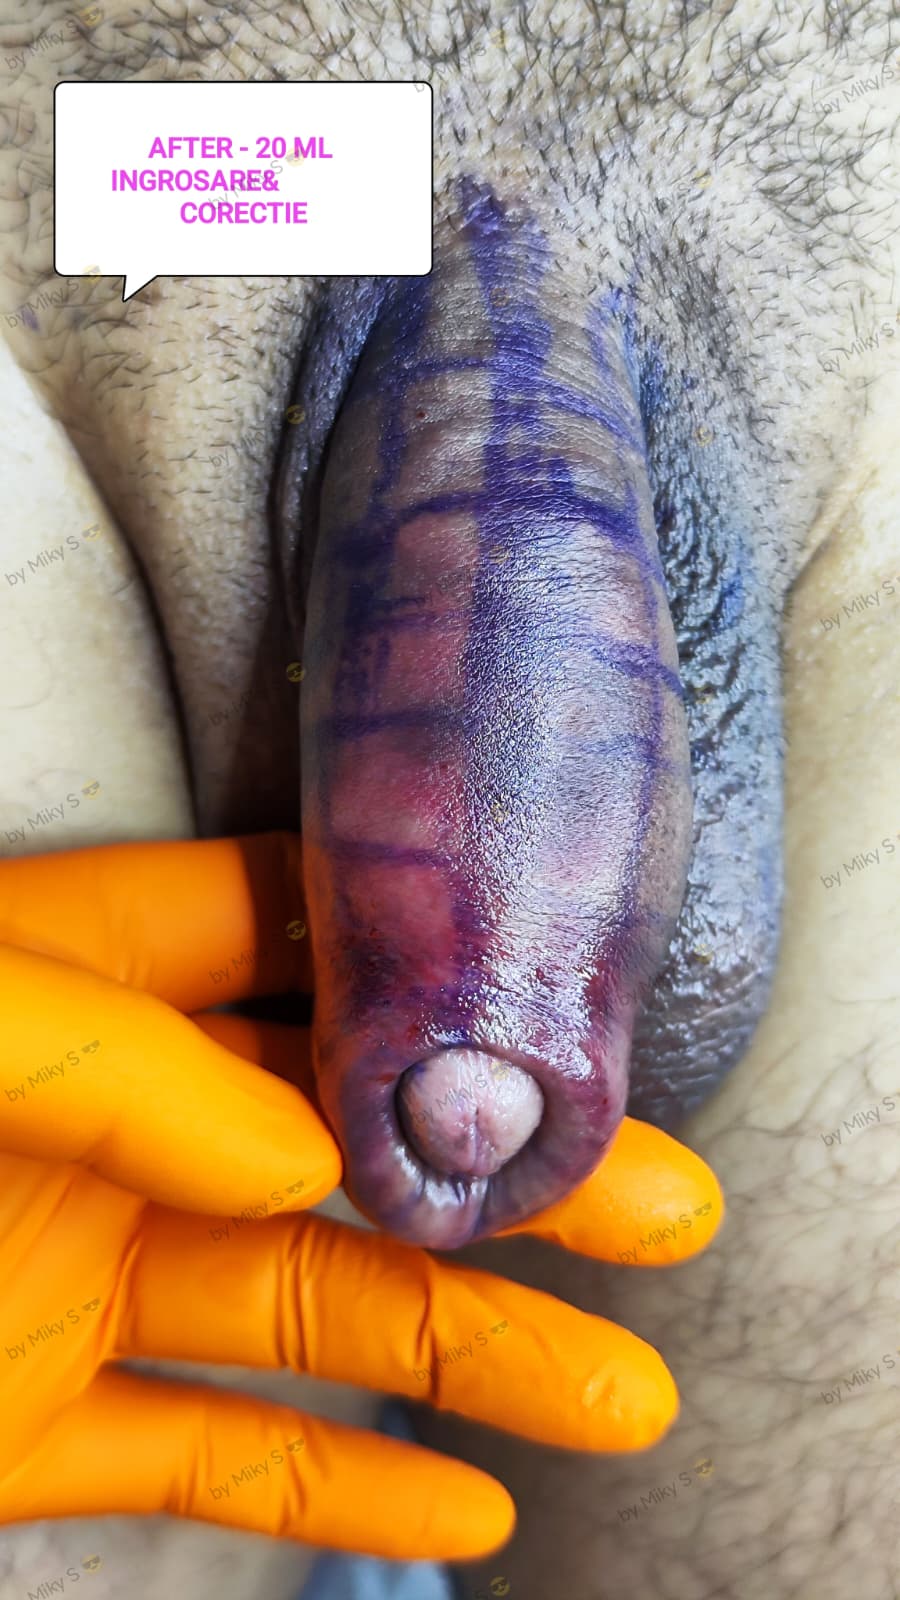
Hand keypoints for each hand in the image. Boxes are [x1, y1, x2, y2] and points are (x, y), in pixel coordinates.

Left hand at [0, 833, 721, 1561]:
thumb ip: (116, 1067)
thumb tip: (290, 1153)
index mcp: (83, 992)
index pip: (284, 943)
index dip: (420, 972)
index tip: (547, 1010)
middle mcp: (110, 1133)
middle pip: (348, 1143)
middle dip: (504, 1177)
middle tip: (654, 1203)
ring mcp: (81, 1276)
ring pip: (313, 1308)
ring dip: (471, 1351)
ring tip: (617, 1392)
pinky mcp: (40, 1425)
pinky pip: (213, 1457)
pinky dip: (338, 1489)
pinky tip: (461, 1503)